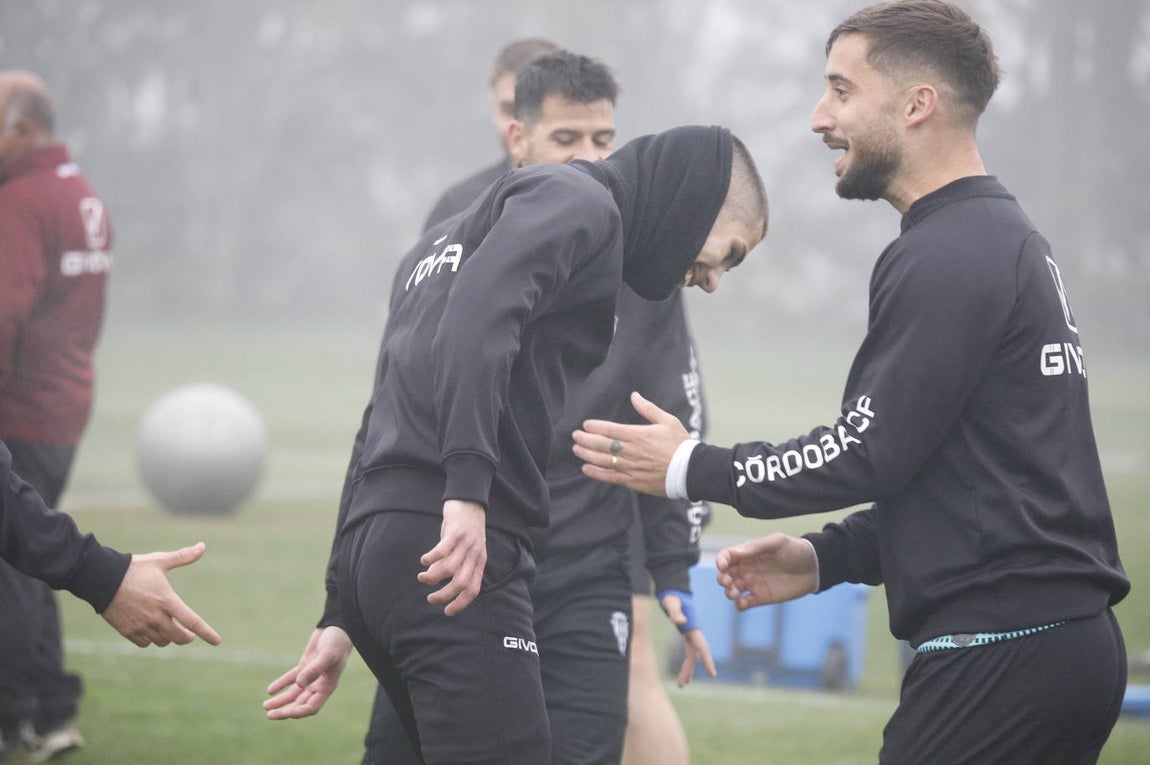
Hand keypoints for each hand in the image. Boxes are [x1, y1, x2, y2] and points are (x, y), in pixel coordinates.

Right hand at [100, 542, 220, 647]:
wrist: (101, 579)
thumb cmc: (134, 569)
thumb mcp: (160, 561)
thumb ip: (183, 556)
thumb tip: (202, 546)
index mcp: (167, 600)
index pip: (192, 621)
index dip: (206, 633)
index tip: (217, 642)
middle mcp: (156, 616)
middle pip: (179, 637)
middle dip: (187, 637)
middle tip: (188, 633)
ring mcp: (141, 625)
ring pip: (163, 641)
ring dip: (169, 637)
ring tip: (169, 628)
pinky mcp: (127, 631)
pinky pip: (145, 643)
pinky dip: (151, 640)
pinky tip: (151, 631)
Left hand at [264, 627, 353, 719]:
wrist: (338, 628)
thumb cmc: (337, 642)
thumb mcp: (328, 655)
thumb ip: (315, 669)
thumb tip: (299, 684)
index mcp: (327, 686)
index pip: (311, 706)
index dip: (298, 712)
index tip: (285, 712)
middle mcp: (318, 685)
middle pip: (300, 704)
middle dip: (285, 710)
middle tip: (269, 715)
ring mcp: (311, 676)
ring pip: (294, 694)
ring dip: (280, 701)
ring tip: (265, 706)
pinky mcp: (305, 666)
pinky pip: (291, 679)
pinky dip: (281, 684)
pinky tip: (270, 690)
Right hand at [417, 499, 486, 615]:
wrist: (470, 500)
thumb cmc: (465, 527)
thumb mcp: (465, 549)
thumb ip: (455, 563)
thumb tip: (437, 578)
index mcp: (479, 562)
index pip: (473, 589)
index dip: (461, 603)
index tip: (447, 612)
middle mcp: (475, 554)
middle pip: (460, 583)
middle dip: (444, 596)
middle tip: (430, 598)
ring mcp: (466, 543)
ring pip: (449, 568)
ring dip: (433, 577)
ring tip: (422, 577)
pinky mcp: (456, 532)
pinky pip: (442, 550)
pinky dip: (431, 559)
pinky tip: (424, 561)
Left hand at [571, 391, 688, 495]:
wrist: (691, 470)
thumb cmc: (680, 444)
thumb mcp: (667, 421)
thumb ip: (648, 408)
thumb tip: (634, 395)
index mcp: (639, 435)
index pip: (611, 430)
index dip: (595, 427)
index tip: (585, 425)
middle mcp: (632, 451)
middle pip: (603, 445)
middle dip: (586, 440)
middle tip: (575, 436)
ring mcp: (632, 467)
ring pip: (604, 461)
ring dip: (587, 455)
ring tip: (577, 450)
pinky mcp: (634, 481)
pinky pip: (611, 477)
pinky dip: (597, 473)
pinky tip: (586, 468)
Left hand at [659, 591, 716, 686]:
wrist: (673, 591)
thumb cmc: (672, 596)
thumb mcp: (671, 603)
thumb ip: (675, 612)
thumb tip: (680, 622)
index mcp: (693, 628)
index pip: (702, 647)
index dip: (707, 660)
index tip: (713, 674)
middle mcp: (694, 633)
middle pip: (695, 656)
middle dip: (690, 670)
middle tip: (683, 685)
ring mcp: (691, 635)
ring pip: (692, 657)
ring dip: (688, 670)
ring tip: (681, 684)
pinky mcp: (687, 635)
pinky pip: (689, 653)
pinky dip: (686, 663)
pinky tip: (683, 673)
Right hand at [715, 533, 817, 610]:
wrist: (814, 568)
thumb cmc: (795, 550)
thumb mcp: (777, 542)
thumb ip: (756, 547)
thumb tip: (736, 553)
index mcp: (748, 553)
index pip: (727, 556)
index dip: (721, 561)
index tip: (722, 566)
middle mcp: (747, 569)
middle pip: (725, 574)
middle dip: (722, 579)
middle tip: (728, 582)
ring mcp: (753, 584)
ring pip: (731, 590)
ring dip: (729, 593)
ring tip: (735, 593)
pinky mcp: (760, 598)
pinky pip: (744, 604)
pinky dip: (739, 605)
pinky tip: (743, 602)